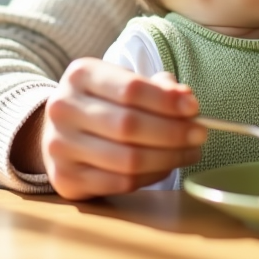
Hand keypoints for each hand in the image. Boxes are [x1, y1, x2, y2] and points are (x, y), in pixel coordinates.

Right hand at [13, 59, 205, 199]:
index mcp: (80, 75)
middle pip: (129, 126)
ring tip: (189, 152)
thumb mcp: (124, 84)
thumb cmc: (104, 103)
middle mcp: (63, 108)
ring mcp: (60, 147)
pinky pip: (120, 183)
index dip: (166, 101)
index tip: (194, 108)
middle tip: (200, 135)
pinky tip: (166, 165)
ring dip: (168, 158)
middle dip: (172, 132)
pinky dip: (151, 176)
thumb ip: (157, 88)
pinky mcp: (65, 180)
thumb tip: (186, 99)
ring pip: (127, 159)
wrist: (58, 131)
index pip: (130, 88)